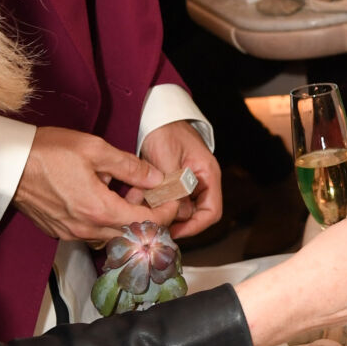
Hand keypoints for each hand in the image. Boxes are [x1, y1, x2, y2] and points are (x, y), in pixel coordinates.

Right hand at [13, 127, 170, 242]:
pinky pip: (92, 233)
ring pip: (111, 236)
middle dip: (148, 218)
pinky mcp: (59, 231)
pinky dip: (106, 222)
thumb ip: (130, 167)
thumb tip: (156, 178)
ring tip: (129, 196)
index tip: (173, 200)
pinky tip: (105, 201)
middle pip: (131, 235)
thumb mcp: (95, 150)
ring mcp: (71, 233)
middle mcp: (87, 229)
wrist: (7, 163)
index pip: (147, 223)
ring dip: (126, 221)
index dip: (166, 212)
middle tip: (154, 197)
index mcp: (100, 211)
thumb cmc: (48, 152)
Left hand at [138, 120, 221, 238]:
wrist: (155, 113)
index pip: (211, 212)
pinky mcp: (171, 181)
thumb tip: (176, 214)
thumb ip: (173, 186)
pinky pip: (164, 198)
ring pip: (175, 207)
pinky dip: (150, 200)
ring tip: (138, 202)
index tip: (173, 232)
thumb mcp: (167, 158)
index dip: (194, 227)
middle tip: (150, 220)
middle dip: (170, 218)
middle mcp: (200, 182)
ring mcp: (186, 182)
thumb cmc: (165, 129)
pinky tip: (135, 194)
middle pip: (192, 213)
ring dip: (157, 208)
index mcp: (208, 175)